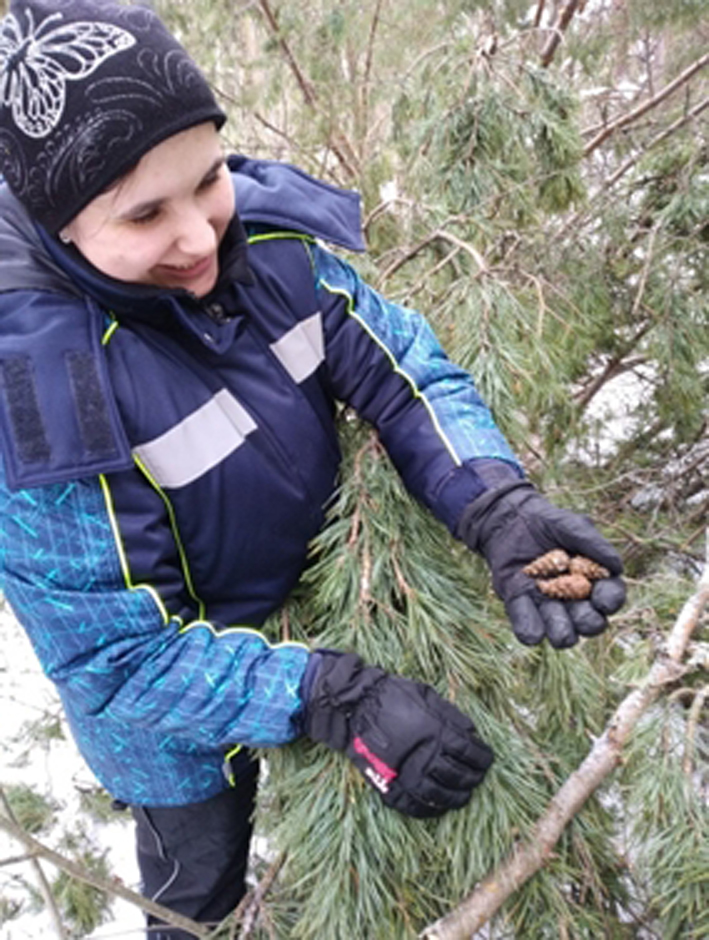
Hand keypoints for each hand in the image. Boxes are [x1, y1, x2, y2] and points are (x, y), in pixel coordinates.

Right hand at [304, 651, 492, 817]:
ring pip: (439, 795)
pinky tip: (439, 806)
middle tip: (478, 779)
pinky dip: (430, 810)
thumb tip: (472, 735)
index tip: (488, 760)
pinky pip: (414, 805)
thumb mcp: (427, 696)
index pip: (469, 752)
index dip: (483, 758)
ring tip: (464, 796)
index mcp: (435, 731)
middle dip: (473, 779)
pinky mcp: (388, 784)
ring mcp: (405, 772)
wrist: (355, 706)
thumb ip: (451, 716)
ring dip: (456, 798)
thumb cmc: (393, 695)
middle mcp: (424, 754)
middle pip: (459, 775)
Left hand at [459, 481, 625, 648]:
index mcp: (593, 580)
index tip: (602, 599)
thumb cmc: (549, 523)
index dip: (610, 602)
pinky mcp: (521, 605)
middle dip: (587, 622)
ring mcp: (548, 605)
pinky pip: (528, 628)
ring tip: (553, 613)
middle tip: (579, 610)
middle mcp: (574, 599)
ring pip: (563, 635)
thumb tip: (616, 567)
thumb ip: (593, 543)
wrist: (511, 520)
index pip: (610, 598)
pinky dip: (531, 632)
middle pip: (589, 624)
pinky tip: (532, 631)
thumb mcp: (572, 526)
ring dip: (561, 631)